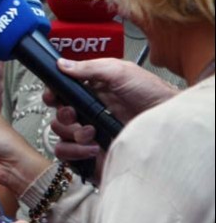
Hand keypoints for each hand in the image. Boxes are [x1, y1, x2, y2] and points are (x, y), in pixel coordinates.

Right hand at [42, 58, 178, 183]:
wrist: (169, 122)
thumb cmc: (151, 94)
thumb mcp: (120, 72)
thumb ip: (89, 68)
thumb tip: (62, 64)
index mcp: (90, 93)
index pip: (60, 95)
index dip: (53, 96)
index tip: (53, 97)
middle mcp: (88, 114)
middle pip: (57, 117)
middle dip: (63, 116)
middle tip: (76, 115)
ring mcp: (90, 136)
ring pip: (60, 137)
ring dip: (71, 134)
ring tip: (91, 132)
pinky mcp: (93, 155)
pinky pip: (69, 157)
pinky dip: (75, 152)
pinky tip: (93, 147)